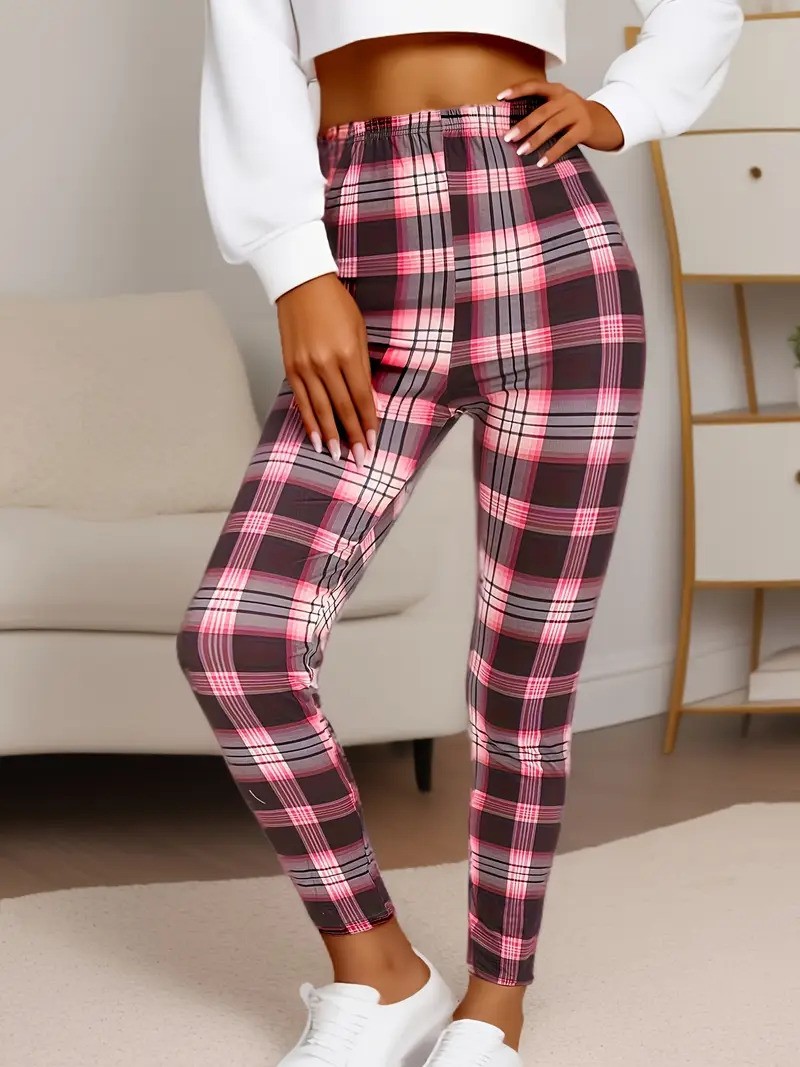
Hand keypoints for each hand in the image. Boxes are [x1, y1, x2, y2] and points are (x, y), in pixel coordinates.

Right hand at [277, 274, 377, 467]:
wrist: (300, 284)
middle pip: (342, 409)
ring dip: (331, 436)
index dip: (368, 422)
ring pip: (320, 410)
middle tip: (360, 459)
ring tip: (339, 456)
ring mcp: (304, 367)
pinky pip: (302, 401)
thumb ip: (361, 366)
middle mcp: (324, 364)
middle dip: (353, 436)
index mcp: (346, 354)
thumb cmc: (336, 304)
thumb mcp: (358, 331)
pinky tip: (317, 438)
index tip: (374, 441)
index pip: (360, 398)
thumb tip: (366, 399)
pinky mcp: (290, 367)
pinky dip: (310, 422)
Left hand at [497, 81, 623, 164]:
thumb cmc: (572, 117)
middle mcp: (567, 99)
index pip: (535, 86)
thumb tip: (512, 128)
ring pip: (553, 126)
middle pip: (542, 111)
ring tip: (521, 151)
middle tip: (508, 138)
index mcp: (557, 91)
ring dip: (535, 140)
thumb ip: (542, 110)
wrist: (603, 122)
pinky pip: (566, 141)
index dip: (518, 90)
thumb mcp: (558, 107)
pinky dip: (553, 153)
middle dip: (524, 125)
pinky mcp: (585, 129)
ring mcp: (578, 113)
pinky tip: (542, 162)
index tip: (500, 97)